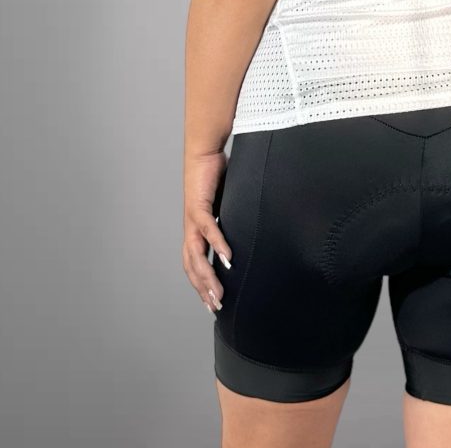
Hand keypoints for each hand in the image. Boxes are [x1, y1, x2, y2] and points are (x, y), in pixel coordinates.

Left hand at [181, 151, 232, 315]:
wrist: (203, 153)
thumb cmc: (215, 176)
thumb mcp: (226, 203)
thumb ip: (232, 217)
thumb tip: (249, 227)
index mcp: (196, 230)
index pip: (195, 264)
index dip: (201, 284)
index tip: (212, 302)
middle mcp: (191, 229)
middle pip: (192, 267)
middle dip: (203, 288)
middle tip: (216, 306)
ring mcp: (193, 220)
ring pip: (196, 255)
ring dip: (207, 276)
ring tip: (218, 291)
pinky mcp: (199, 207)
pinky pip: (208, 230)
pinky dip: (217, 245)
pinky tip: (227, 258)